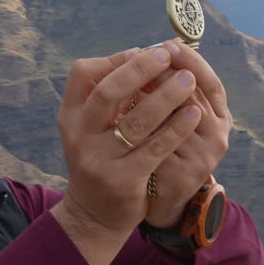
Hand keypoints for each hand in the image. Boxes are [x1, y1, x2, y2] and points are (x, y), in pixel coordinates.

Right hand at [52, 45, 202, 264]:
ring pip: (137, 120)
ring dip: (166, 95)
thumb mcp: (91, 128)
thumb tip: (141, 55)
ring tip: (187, 79)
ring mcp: (100, 160)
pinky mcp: (124, 180)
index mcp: (70, 116)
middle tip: (166, 55)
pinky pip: (155, 148)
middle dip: (140, 69)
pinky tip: (193, 112)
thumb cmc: (101, 159)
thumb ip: (108, 97)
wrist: (94, 214)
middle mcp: (80, 136)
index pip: (82, 74)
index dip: (112, 59)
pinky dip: (177, 128)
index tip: (140, 50)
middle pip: (108, 92)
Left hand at [142, 42, 231, 229]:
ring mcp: (205, 158)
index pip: (211, 81)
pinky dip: (146, 130)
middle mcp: (218, 135)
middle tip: (144, 59)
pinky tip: (127, 119)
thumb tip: (145, 53)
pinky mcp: (185, 177)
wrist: (161, 201)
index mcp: (219, 116)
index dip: (191, 61)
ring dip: (155, 99)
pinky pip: (163, 147)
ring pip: (181, 119)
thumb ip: (164, 90)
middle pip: (196, 96)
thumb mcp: (168, 116)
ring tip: (132, 84)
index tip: (166, 45)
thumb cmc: (162, 148)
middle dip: (167, 75)